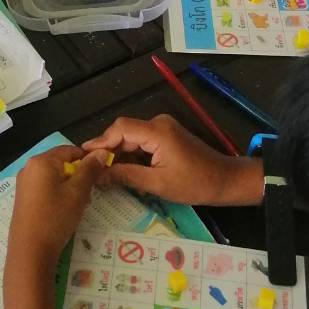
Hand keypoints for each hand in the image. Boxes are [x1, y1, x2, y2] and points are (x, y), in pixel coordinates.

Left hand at [7, 146, 112, 272]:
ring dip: (69, 186)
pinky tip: (65, 210)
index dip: (87, 159)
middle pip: (60, 163)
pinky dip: (57, 194)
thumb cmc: (55, 217)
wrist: (30, 250)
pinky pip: (44, 187)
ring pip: (53, 177)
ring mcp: (24, 183)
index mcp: (41, 161)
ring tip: (79, 205)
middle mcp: (29, 167)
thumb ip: (89, 170)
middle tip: (89, 195)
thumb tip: (101, 152)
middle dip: (78, 176)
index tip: (99, 174)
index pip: (69, 150)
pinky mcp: (23, 198)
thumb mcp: (77, 193)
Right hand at [80, 115, 263, 206]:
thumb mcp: (157, 184)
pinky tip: (121, 171)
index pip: (120, 129)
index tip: (83, 157)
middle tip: (89, 169)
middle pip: (124, 132)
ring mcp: (163, 129)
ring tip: (101, 173)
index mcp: (156, 131)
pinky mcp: (166, 137)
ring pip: (131, 138)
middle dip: (107, 150)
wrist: (226, 181)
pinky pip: (142, 143)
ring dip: (118, 155)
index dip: (100, 142)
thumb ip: (125, 176)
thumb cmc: (194, 183)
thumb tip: (97, 175)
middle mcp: (157, 124)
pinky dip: (131, 156)